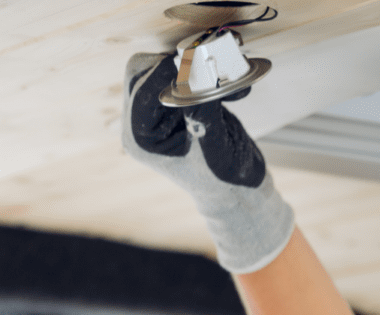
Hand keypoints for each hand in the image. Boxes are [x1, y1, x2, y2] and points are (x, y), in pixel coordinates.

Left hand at [121, 52, 294, 273]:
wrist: (239, 190)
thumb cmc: (225, 179)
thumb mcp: (215, 147)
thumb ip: (203, 113)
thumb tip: (194, 76)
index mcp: (140, 138)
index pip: (142, 90)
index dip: (168, 71)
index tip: (199, 60)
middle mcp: (142, 123)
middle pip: (145, 71)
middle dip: (180, 66)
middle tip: (214, 67)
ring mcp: (157, 113)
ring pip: (165, 68)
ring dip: (198, 68)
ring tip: (230, 82)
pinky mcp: (177, 105)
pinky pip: (185, 75)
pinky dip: (210, 75)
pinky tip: (235, 90)